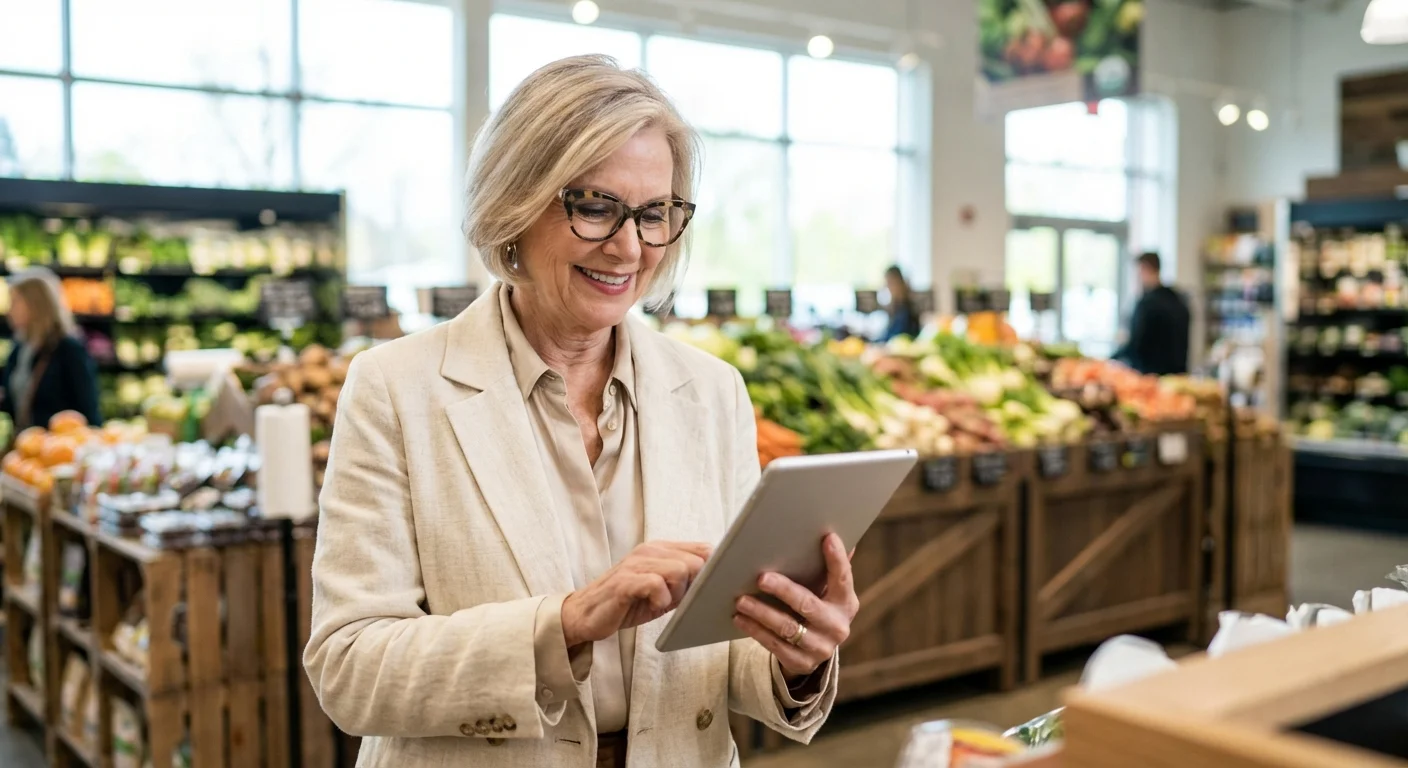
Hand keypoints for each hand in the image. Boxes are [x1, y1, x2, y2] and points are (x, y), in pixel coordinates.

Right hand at [561, 541, 711, 648]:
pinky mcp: (625, 581)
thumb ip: (685, 582)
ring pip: (680, 570)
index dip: (713, 569)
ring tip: (662, 602)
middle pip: (697, 561)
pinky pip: (657, 584)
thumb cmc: (627, 603)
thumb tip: (716, 583)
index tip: (709, 588)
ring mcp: (636, 563)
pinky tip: (653, 605)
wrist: (585, 614)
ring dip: (678, 593)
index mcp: (661, 549)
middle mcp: (650, 550)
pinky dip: (661, 600)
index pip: (704, 549)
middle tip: (676, 600)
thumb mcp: (662, 590)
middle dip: (694, 586)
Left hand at [732, 533, 858, 677]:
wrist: (813, 650)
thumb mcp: (825, 590)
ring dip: (762, 612)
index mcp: (846, 603)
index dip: (836, 559)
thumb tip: (833, 533)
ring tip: (741, 599)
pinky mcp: (801, 663)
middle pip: (808, 605)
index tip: (827, 537)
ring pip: (787, 628)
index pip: (843, 578)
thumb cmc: (815, 606)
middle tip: (761, 577)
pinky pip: (774, 646)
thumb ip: (827, 568)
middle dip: (784, 590)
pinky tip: (739, 618)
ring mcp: (820, 648)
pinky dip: (755, 630)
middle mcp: (837, 627)